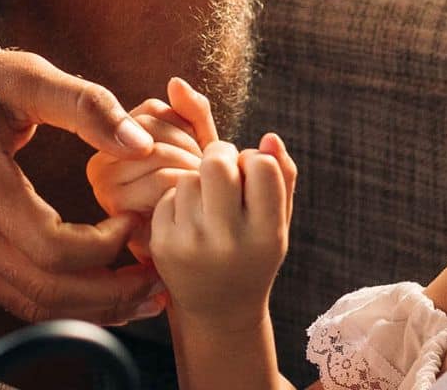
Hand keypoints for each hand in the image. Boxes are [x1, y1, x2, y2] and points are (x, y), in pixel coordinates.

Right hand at [0, 39, 162, 323]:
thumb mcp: (23, 73)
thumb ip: (85, 105)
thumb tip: (141, 144)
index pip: (53, 249)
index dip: (106, 247)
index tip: (136, 219)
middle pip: (46, 291)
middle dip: (111, 294)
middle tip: (158, 278)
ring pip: (30, 303)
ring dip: (90, 308)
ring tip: (138, 292)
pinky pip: (14, 292)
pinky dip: (61, 299)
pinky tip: (96, 285)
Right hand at [86, 99, 203, 253]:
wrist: (205, 262)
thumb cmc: (203, 200)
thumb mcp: (199, 147)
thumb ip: (192, 114)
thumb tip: (176, 83)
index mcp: (113, 140)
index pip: (154, 110)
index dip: (187, 130)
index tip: (199, 157)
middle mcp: (99, 163)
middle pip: (154, 130)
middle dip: (191, 152)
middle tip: (205, 180)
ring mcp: (104, 188)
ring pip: (159, 154)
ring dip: (192, 173)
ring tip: (200, 196)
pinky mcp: (119, 213)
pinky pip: (163, 183)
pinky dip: (188, 193)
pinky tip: (190, 212)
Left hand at [148, 95, 297, 335]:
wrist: (219, 308)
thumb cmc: (254, 252)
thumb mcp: (278, 221)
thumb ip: (282, 176)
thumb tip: (269, 138)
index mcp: (267, 234)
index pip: (262, 166)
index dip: (255, 160)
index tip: (252, 175)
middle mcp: (230, 241)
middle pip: (217, 162)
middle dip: (220, 155)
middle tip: (223, 169)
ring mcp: (192, 244)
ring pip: (190, 176)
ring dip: (199, 180)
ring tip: (209, 203)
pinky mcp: (163, 245)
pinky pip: (168, 195)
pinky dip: (179, 200)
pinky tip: (189, 219)